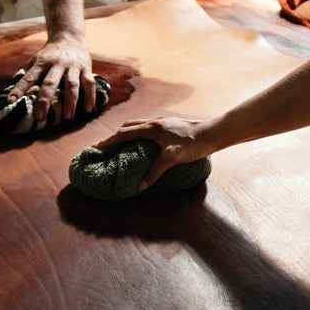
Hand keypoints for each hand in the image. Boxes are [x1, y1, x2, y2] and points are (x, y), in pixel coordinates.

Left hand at [7, 33, 95, 120]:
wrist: (69, 37)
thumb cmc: (49, 54)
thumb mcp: (36, 60)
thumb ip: (26, 74)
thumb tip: (12, 94)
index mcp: (42, 62)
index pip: (29, 77)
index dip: (19, 89)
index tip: (11, 102)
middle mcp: (57, 63)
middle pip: (50, 83)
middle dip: (44, 100)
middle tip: (39, 116)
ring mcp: (73, 66)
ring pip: (72, 84)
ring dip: (70, 101)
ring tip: (67, 117)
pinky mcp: (86, 68)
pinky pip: (89, 83)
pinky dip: (90, 96)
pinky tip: (88, 109)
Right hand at [96, 115, 219, 190]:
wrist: (213, 133)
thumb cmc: (192, 144)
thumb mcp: (171, 159)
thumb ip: (154, 172)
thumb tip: (139, 186)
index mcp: (152, 128)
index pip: (124, 133)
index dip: (109, 140)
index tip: (96, 146)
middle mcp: (155, 122)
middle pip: (129, 127)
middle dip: (115, 136)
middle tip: (105, 145)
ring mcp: (163, 122)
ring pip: (139, 126)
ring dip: (127, 133)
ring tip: (120, 144)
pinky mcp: (170, 125)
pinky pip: (148, 128)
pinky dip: (139, 134)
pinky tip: (144, 143)